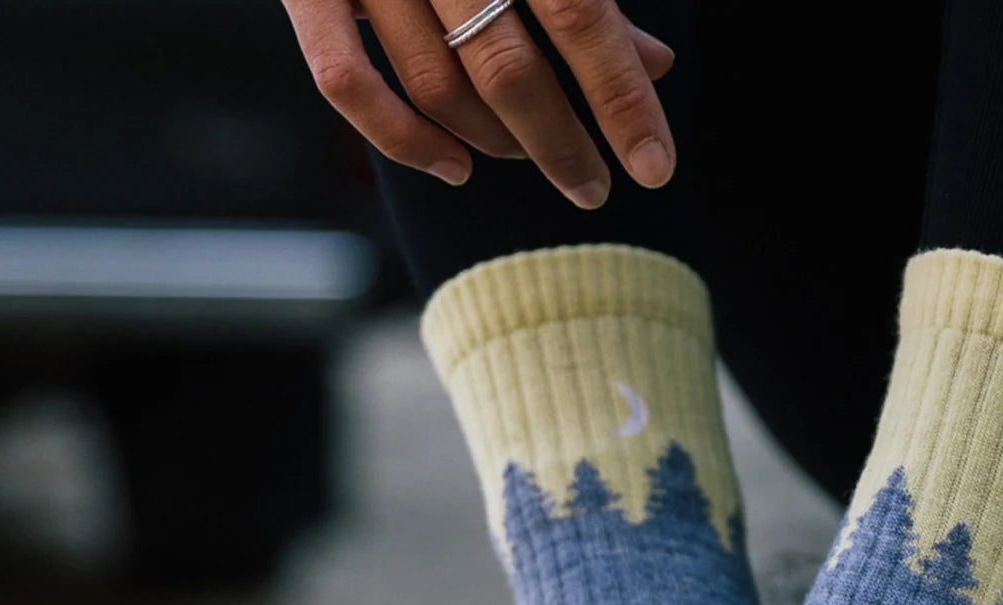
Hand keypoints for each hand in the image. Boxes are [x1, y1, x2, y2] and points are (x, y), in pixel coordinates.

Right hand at [281, 0, 676, 206]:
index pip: (580, 15)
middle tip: (592, 189)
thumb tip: (654, 63)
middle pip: (509, 68)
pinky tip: (452, 166)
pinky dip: (403, 140)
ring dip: (493, 141)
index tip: (653, 164)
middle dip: (560, 144)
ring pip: (438, 87)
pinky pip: (349, 83)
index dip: (620, 97)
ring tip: (527, 155)